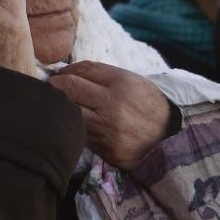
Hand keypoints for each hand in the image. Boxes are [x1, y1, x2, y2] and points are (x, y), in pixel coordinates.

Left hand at [48, 61, 171, 169]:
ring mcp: (109, 129)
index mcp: (121, 83)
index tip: (59, 75)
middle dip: (53, 86)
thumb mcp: (129, 81)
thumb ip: (99, 75)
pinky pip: (80, 134)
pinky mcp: (107, 149)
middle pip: (68, 88)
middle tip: (49, 88)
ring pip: (70, 113)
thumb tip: (65, 72)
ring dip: (60, 107)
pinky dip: (73, 127)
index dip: (64, 71)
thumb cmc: (145, 103)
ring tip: (57, 106)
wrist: (169, 136)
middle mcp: (114, 104)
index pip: (80, 70)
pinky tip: (72, 123)